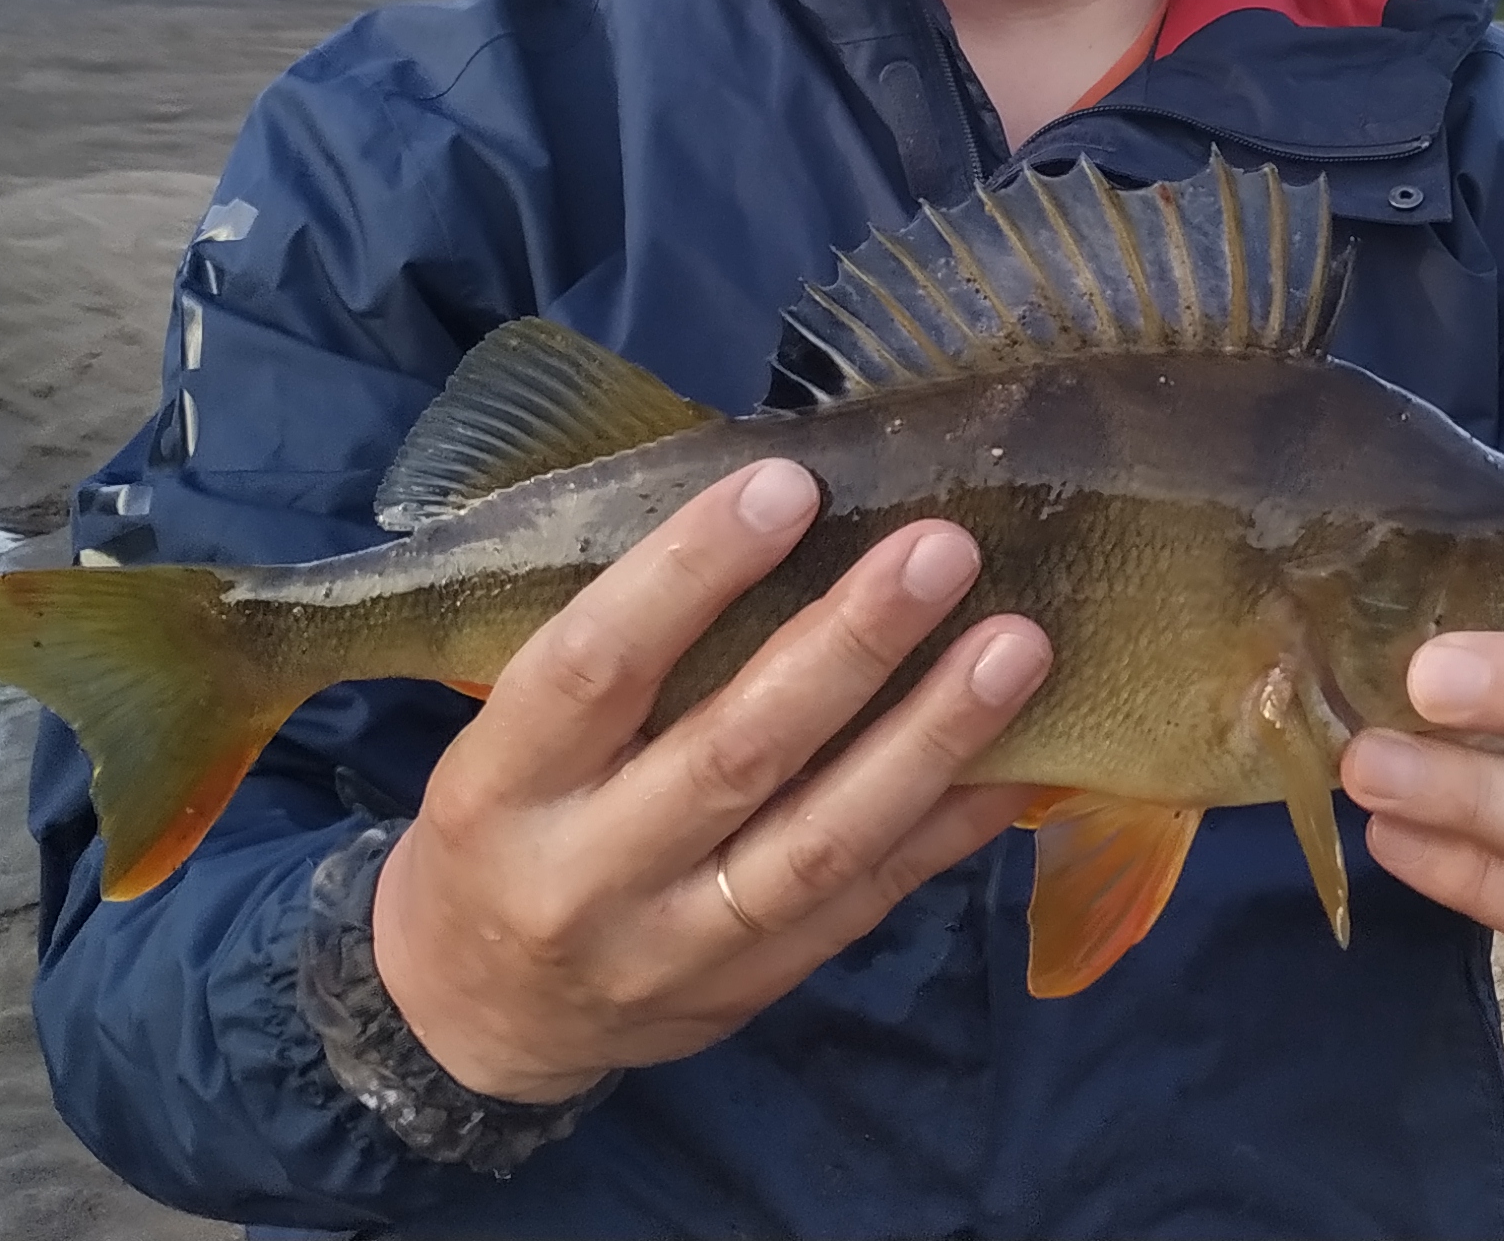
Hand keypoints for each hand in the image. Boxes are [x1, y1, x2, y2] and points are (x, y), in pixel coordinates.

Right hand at [369, 458, 1050, 1099]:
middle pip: (733, 752)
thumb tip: (771, 510)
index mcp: (500, 787)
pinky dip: (952, 826)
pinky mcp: (754, 987)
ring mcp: (677, 945)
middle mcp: (585, 876)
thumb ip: (612, 655)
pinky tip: (1022, 757)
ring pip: (822, 838)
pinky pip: (869, 900)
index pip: (596, 667)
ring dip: (929, 736)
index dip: (691, 572)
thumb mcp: (502, 741)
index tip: (789, 486)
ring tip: (1015, 646)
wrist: (481, 1017)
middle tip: (940, 550)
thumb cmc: (505, 827)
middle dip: (850, 645)